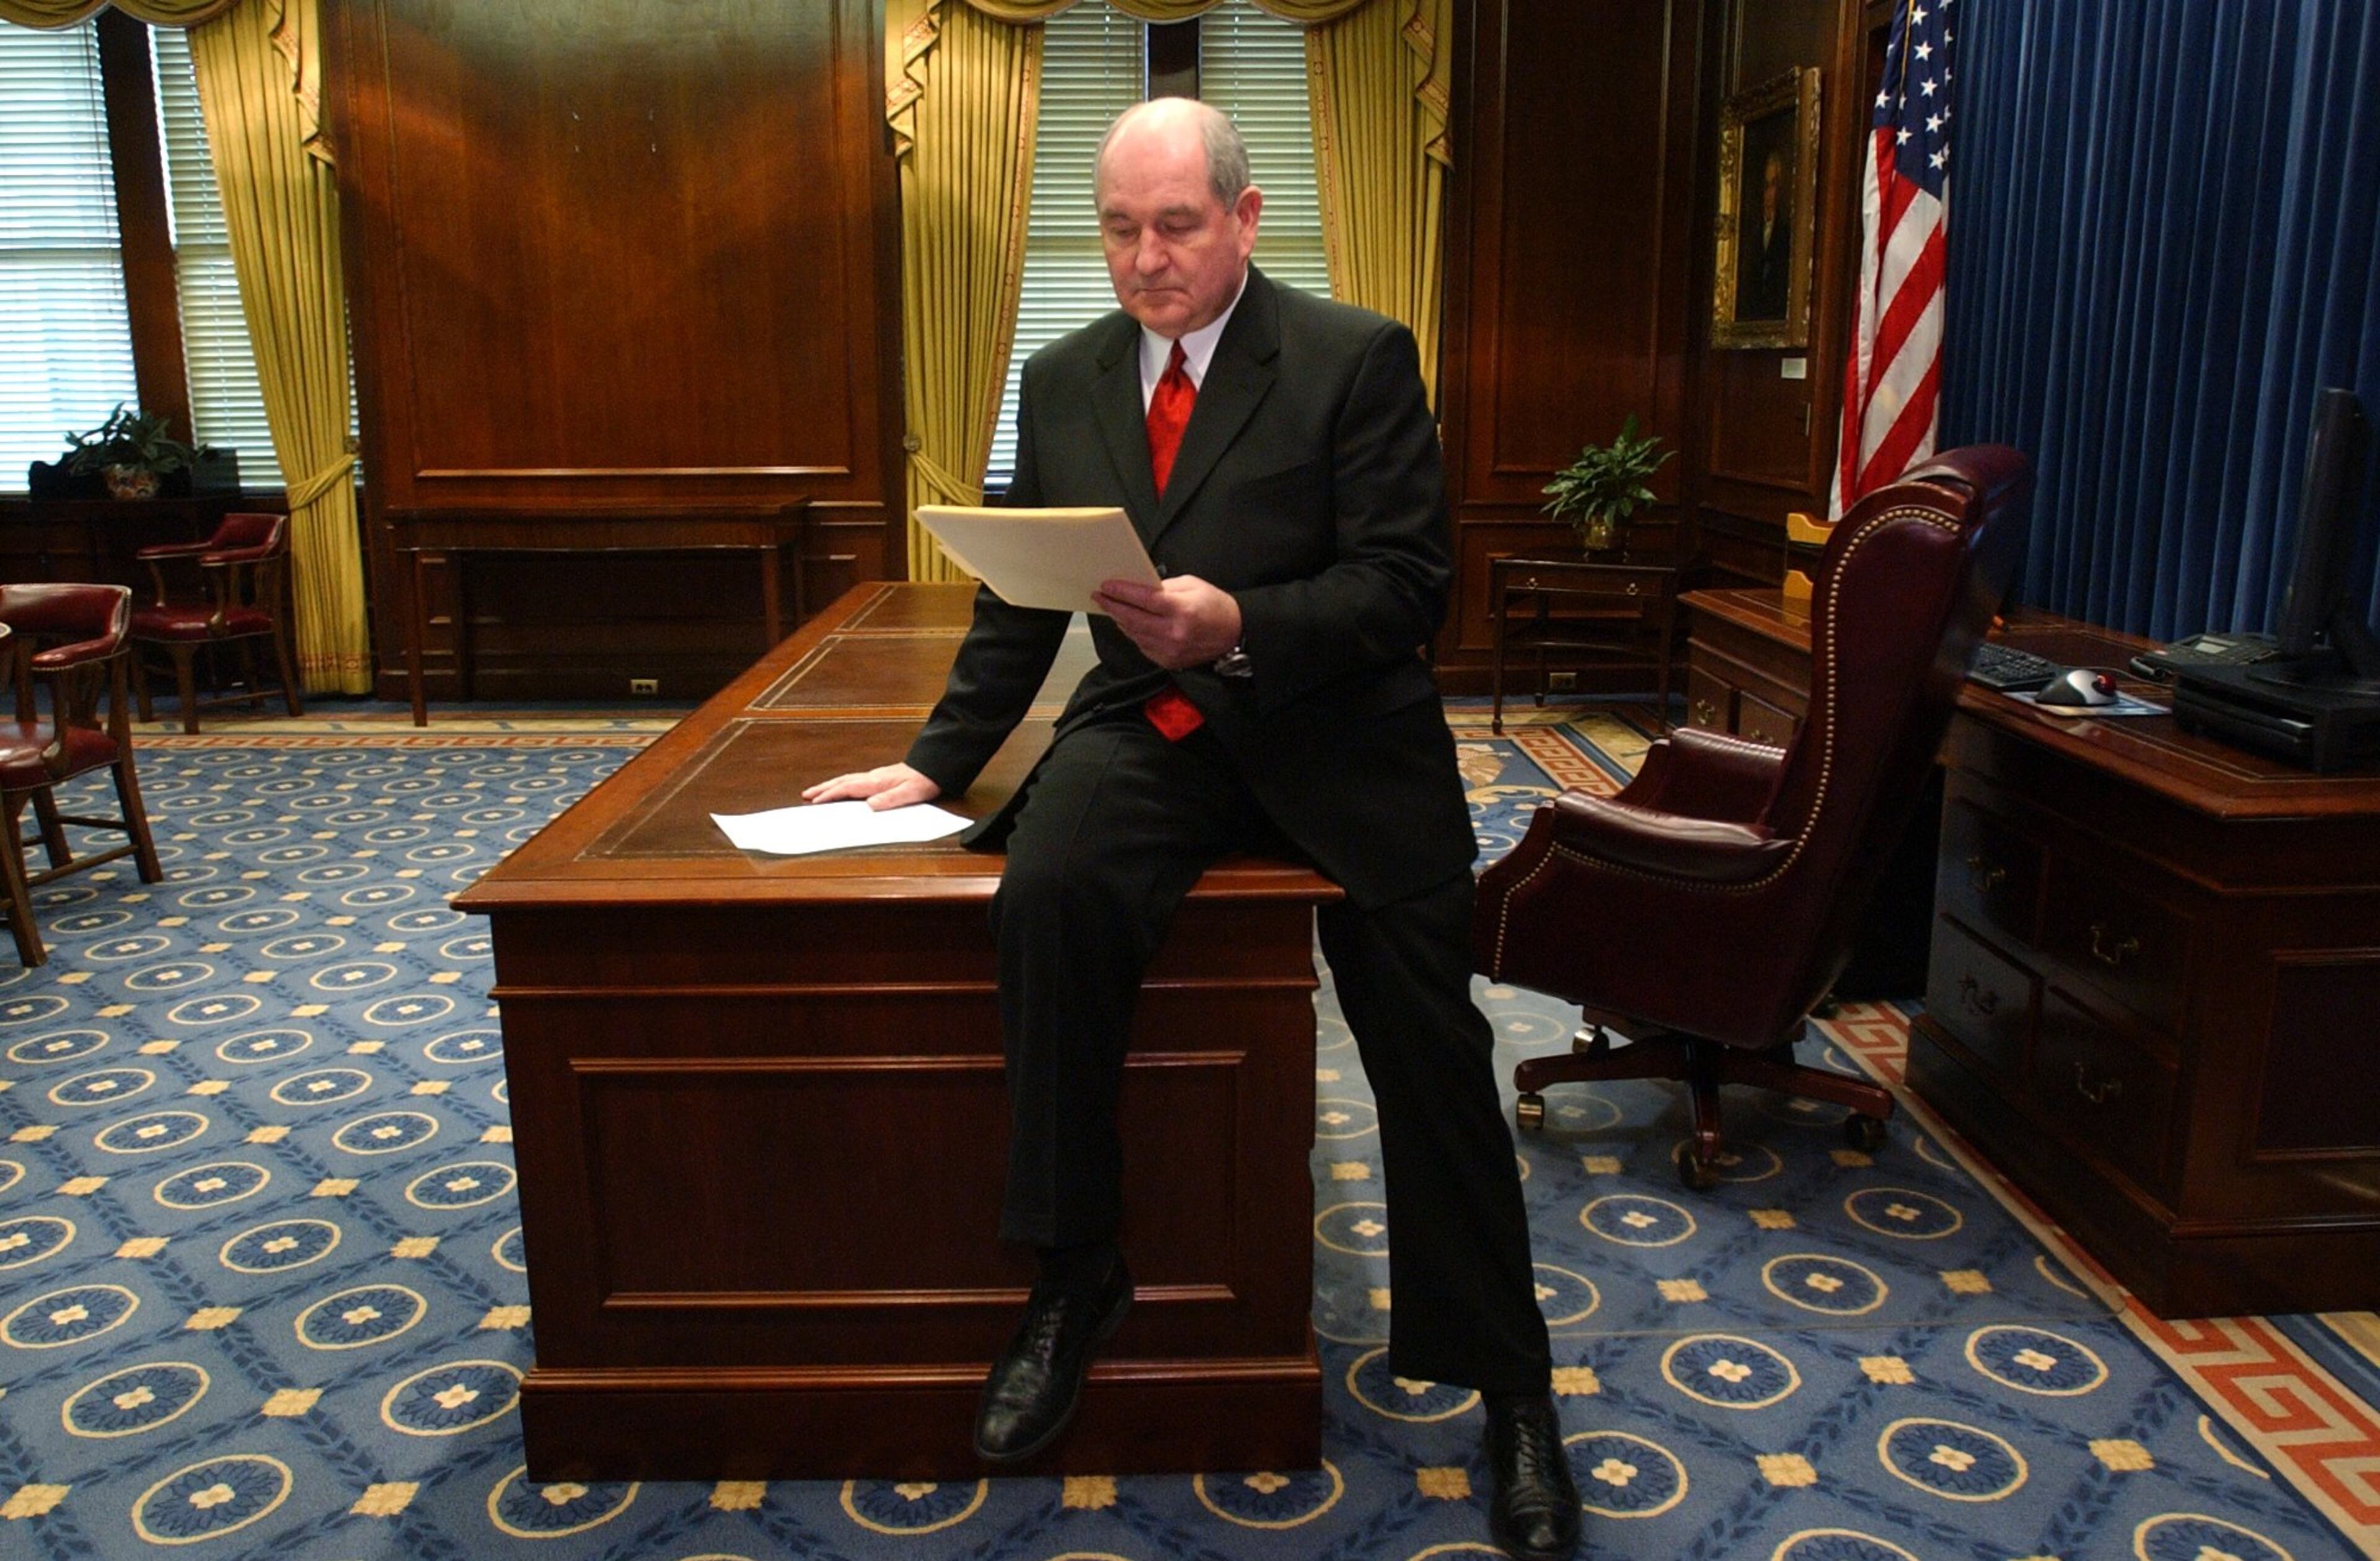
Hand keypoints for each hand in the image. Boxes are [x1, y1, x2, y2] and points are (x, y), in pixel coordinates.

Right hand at [801, 763, 941, 810]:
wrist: (934, 767)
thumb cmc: (924, 780)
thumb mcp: (910, 793)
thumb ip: (890, 799)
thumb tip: (869, 806)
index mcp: (876, 782)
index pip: (848, 788)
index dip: (830, 795)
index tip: (814, 802)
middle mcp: (873, 777)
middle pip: (842, 782)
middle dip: (823, 789)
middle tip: (805, 795)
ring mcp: (875, 776)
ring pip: (847, 780)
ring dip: (830, 786)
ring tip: (816, 792)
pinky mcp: (880, 777)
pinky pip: (854, 781)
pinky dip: (842, 785)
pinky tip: (841, 789)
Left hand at [1093, 575, 1241, 669]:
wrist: (1234, 632)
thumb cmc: (1214, 605)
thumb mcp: (1192, 585)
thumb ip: (1164, 587)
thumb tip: (1139, 588)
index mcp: (1181, 609)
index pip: (1143, 599)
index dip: (1121, 592)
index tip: (1106, 586)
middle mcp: (1174, 632)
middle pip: (1133, 619)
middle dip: (1113, 606)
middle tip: (1099, 596)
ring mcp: (1171, 650)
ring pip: (1134, 634)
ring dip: (1120, 620)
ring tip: (1111, 608)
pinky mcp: (1169, 661)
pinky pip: (1143, 647)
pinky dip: (1133, 634)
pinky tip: (1128, 624)